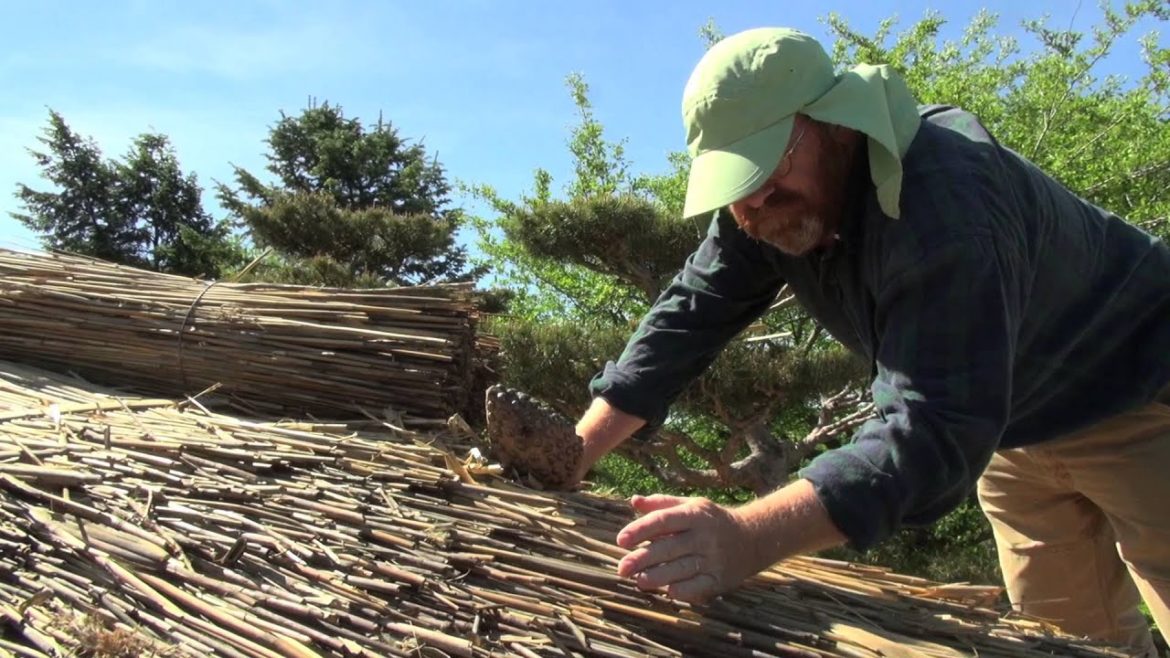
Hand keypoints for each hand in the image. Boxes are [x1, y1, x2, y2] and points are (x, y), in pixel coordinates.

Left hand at [615, 494, 759, 603]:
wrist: (754, 538)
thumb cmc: (713, 521)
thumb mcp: (692, 505)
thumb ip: (662, 504)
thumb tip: (634, 500)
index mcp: (695, 514)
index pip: (664, 520)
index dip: (641, 529)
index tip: (621, 540)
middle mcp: (704, 536)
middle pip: (669, 548)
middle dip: (643, 559)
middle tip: (622, 568)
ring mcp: (714, 559)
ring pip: (682, 569)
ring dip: (658, 577)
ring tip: (638, 581)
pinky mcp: (720, 579)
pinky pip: (700, 587)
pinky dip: (684, 590)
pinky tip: (668, 591)